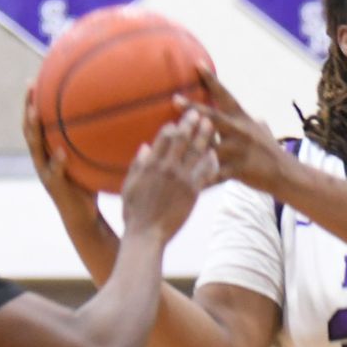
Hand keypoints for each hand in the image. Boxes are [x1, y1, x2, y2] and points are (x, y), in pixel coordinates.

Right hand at [23, 90, 98, 231]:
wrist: (84, 218)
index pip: (39, 123)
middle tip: (31, 87)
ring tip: (35, 113)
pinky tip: (61, 152)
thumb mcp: (91, 161)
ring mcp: (46, 173)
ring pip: (35, 148)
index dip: (34, 103)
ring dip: (34, 130)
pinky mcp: (55, 187)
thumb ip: (96, 143)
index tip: (35, 80)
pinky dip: (57, 162)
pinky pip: (54, 172)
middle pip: (30, 129)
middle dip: (28, 107)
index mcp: (49, 152)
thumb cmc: (91, 186)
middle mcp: (43, 160)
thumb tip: (118, 119)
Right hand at [120, 111, 217, 241]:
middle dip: (191, 123)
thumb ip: (138, 165)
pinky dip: (211, 161)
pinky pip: (205, 172)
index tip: (178, 121)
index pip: (163, 137)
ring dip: (205, 136)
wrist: (147, 234)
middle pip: (182, 139)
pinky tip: (216, 153)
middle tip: (199, 112)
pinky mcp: (193, 191)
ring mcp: (181, 178)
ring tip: (211, 124)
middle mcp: (166, 167)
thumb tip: (145, 147)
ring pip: (196, 151)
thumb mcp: (130, 186)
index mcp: (149, 164)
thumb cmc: (135, 212)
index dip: (173, 126)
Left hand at [179, 70, 291, 195]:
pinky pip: (214, 173)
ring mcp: (239, 151)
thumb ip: (253, 122)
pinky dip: (199, 176)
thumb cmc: (271, 151)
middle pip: (213, 117)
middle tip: (175, 99)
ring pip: (210, 145)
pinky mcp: (238, 170)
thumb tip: (255, 116)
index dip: (211, 80)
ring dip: (191, 143)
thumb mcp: (264, 130)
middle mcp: (240, 131)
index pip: (225, 95)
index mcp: (242, 119)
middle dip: (194, 109)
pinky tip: (184, 178)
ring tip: (172, 140)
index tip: (197, 65)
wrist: (286, 174)